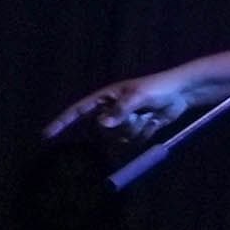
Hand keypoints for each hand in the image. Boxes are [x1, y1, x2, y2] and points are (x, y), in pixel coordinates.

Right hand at [44, 69, 206, 144]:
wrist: (182, 93)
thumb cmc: (159, 88)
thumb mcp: (139, 96)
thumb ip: (120, 110)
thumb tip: (101, 125)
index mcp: (105, 98)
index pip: (78, 111)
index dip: (62, 122)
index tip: (46, 135)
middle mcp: (111, 111)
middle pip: (103, 131)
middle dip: (121, 127)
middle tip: (138, 114)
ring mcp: (123, 122)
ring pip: (118, 138)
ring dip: (135, 131)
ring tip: (148, 116)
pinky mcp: (137, 129)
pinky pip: (133, 141)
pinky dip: (144, 134)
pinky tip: (154, 122)